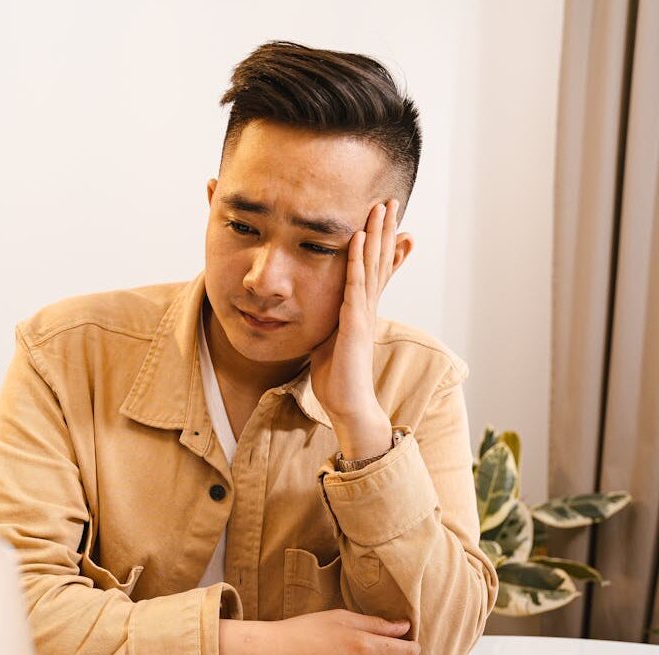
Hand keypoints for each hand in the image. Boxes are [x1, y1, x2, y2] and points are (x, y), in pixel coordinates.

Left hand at [309, 200, 401, 459]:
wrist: (348, 404)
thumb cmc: (336, 378)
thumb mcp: (326, 342)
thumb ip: (325, 323)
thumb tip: (313, 314)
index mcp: (360, 311)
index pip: (373, 270)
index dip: (379, 244)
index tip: (383, 220)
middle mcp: (367, 307)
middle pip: (379, 260)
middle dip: (385, 229)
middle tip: (391, 200)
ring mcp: (364, 313)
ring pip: (373, 265)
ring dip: (377, 234)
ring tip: (382, 206)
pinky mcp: (356, 322)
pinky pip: (356, 284)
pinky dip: (358, 259)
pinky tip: (359, 237)